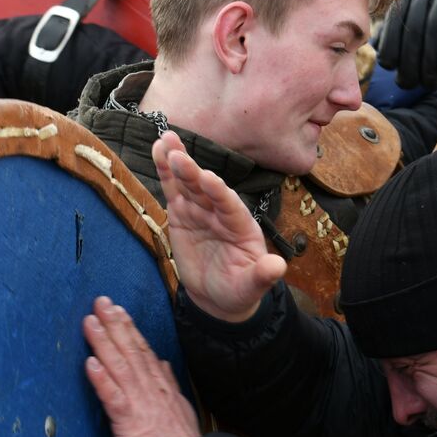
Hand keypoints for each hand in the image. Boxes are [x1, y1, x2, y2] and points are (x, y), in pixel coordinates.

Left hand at [83, 297, 199, 436]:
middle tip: (100, 302)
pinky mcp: (128, 420)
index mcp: (159, 384)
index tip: (117, 309)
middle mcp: (148, 387)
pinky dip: (101, 379)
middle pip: (129, 349)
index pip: (142, 349)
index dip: (128, 327)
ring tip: (90, 322)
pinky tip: (90, 363)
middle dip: (114, 324)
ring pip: (118, 365)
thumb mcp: (179, 405)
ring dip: (103, 342)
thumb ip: (167, 382)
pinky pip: (112, 396)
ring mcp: (138, 401)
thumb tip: (161, 363)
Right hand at [153, 130, 285, 322]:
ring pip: (189, 184)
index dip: (219, 192)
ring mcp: (201, 210)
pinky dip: (166, 171)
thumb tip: (278, 267)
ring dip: (178, 162)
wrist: (218, 296)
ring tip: (165, 140)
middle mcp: (221, 213)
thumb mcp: (251, 286)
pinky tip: (159, 150)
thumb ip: (263, 275)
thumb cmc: (239, 289)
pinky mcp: (182, 213)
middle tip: (178, 155)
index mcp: (241, 226)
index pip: (230, 206)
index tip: (208, 178)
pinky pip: (174, 189)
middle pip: (206, 190)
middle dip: (193, 173)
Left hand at [375, 0, 436, 89]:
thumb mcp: (435, 22)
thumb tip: (385, 61)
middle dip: (408, 60)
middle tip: (408, 84)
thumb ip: (412, 34)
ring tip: (429, 82)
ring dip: (428, 61)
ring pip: (432, 30)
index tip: (390, 69)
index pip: (395, 20)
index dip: (390, 46)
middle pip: (413, 28)